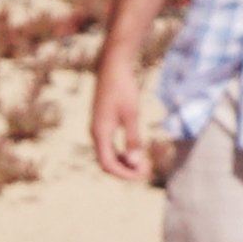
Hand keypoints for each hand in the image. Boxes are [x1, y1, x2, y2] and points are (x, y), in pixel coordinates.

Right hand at [90, 60, 152, 184]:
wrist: (113, 66)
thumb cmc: (123, 87)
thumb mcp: (132, 114)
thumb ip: (133, 139)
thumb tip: (135, 162)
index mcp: (100, 132)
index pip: (108, 164)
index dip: (125, 174)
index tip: (143, 174)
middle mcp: (95, 133)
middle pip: (107, 163)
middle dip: (126, 171)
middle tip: (146, 171)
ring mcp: (98, 128)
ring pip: (108, 155)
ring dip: (124, 163)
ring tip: (143, 164)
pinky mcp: (102, 123)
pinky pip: (109, 146)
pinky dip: (122, 153)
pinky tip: (135, 152)